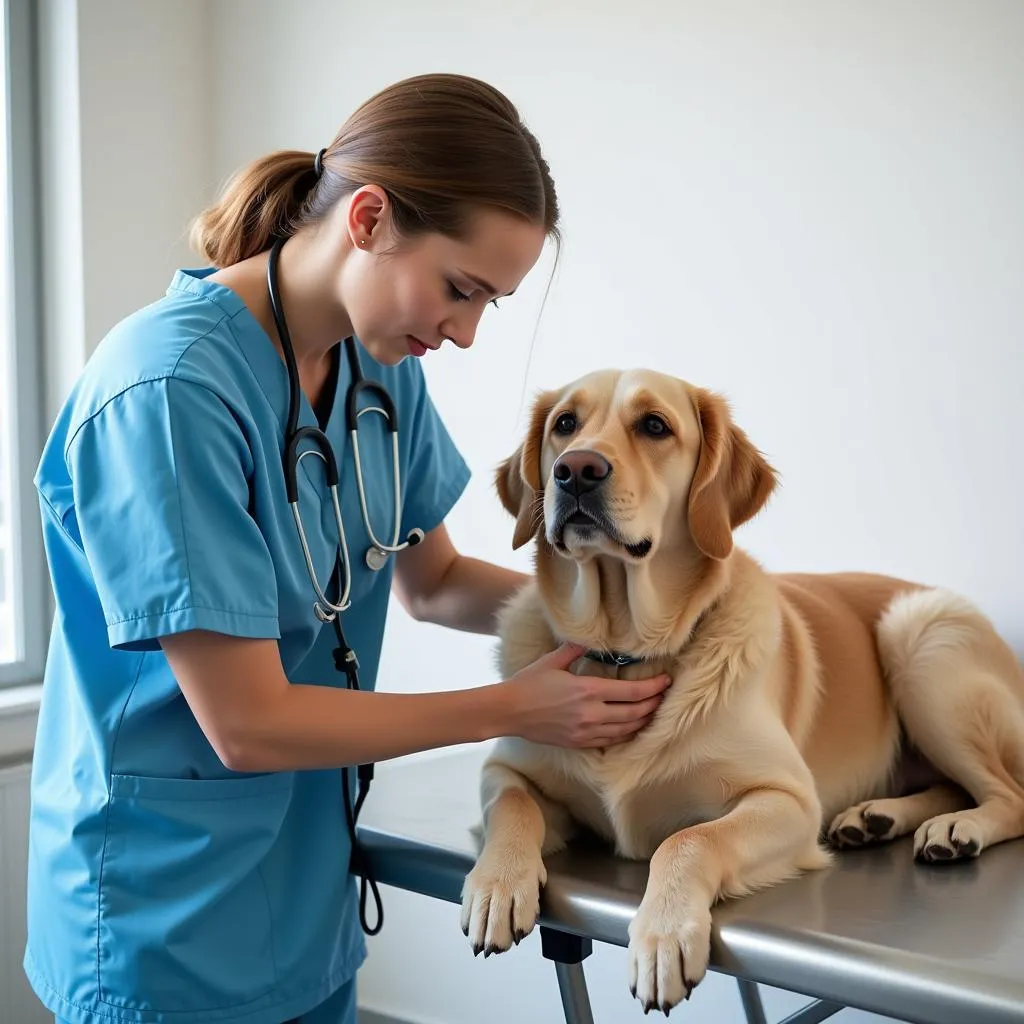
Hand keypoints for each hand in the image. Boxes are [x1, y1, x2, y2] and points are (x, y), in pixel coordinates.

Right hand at [501, 643, 671, 748]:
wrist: (509, 712)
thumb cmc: (529, 683)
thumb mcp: (553, 661)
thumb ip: (576, 650)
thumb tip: (591, 640)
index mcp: (588, 690)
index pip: (633, 691)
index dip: (654, 687)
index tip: (665, 681)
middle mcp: (592, 713)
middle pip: (635, 712)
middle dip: (654, 704)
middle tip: (663, 695)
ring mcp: (586, 731)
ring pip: (627, 730)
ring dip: (644, 720)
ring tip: (653, 711)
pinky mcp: (580, 743)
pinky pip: (611, 741)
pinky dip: (626, 734)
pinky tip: (632, 727)